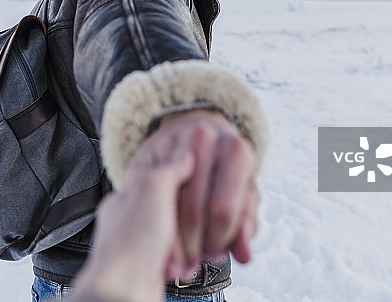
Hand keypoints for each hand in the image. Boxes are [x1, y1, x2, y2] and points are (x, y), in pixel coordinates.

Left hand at [73, 148, 195, 301]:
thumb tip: (184, 155)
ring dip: (193, 243)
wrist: (125, 294)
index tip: (203, 180)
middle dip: (193, 218)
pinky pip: (183, 260)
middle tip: (201, 223)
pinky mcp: (156, 269)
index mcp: (127, 197)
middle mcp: (131, 221)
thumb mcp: (151, 188)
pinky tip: (187, 267)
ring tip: (191, 252)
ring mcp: (143, 246)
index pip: (162, 176)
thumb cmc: (131, 243)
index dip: (187, 179)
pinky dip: (189, 263)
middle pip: (177, 207)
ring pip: (183, 235)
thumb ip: (168, 167)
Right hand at [142, 109, 258, 272]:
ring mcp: (172, 142)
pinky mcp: (147, 151)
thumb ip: (246, 222)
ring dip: (172, 239)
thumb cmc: (225, 167)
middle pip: (193, 209)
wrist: (199, 127)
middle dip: (194, 245)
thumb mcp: (244, 189)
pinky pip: (145, 194)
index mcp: (235, 150)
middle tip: (193, 263)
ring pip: (166, 203)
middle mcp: (204, 138)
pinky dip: (151, 220)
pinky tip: (158, 236)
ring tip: (178, 257)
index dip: (218, 241)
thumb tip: (243, 255)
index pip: (224, 209)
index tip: (214, 256)